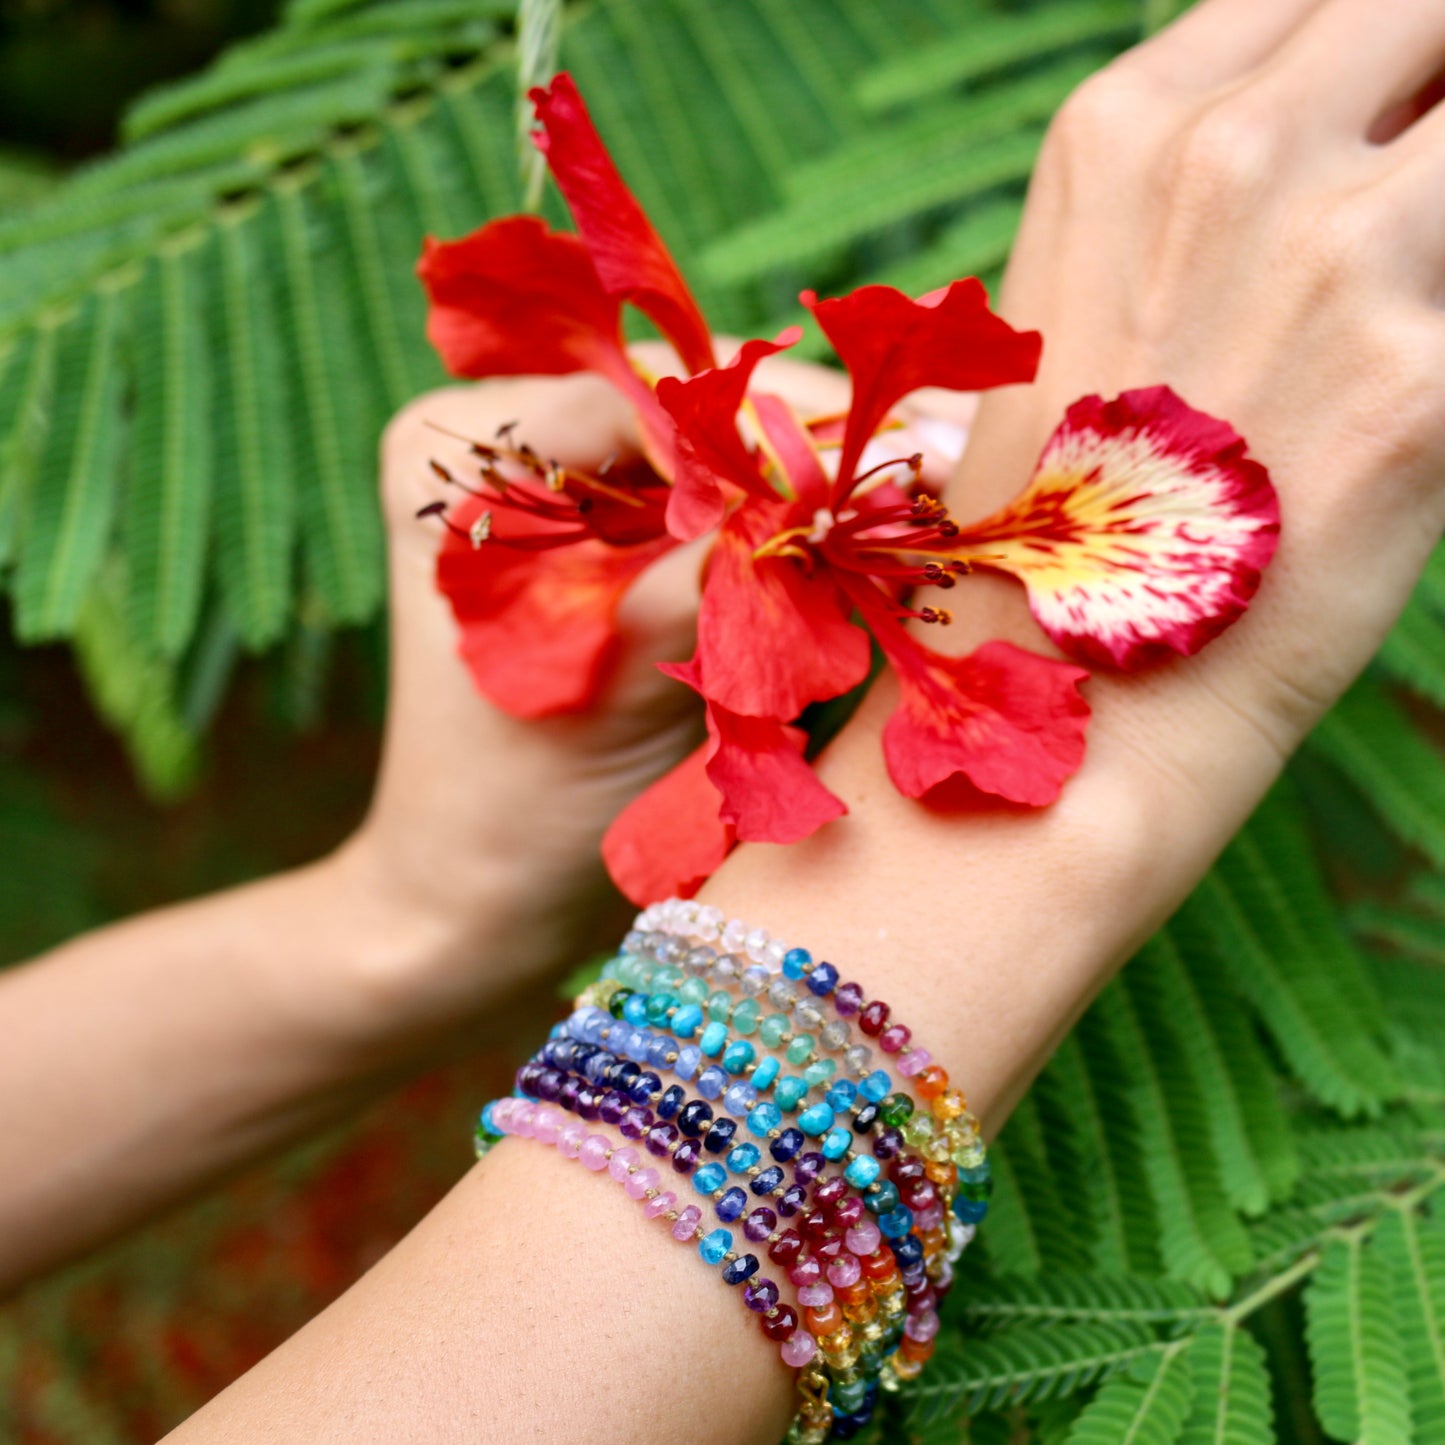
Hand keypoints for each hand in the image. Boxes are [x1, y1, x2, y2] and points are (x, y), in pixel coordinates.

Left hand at [333, 353, 967, 1039]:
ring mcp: (564, 506)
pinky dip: (792, 538)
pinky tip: (877, 538)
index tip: (864, 468)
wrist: (487, 897)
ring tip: (929, 485)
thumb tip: (812, 492)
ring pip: (713, 469)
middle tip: (934, 458)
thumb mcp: (610, 681)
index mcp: (450, 465)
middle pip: (679, 423)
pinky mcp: (617, 557)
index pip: (627, 404)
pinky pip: (716, 524)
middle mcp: (504, 460)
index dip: (754, 432)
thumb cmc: (513, 808)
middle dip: (802, 449)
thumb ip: (702, 580)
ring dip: (813, 486)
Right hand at [947, 0, 1444, 792]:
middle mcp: (1228, 157)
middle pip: (1426, 7)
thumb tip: (1358, 146)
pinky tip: (1419, 415)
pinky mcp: (1428, 379)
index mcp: (1123, 132)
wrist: (1074, 704)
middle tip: (1413, 225)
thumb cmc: (1072, 523)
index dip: (1383, 55)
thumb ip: (1215, 193)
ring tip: (1401, 324)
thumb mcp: (1087, 311)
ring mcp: (1335, 254)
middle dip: (1439, 101)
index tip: (1395, 133)